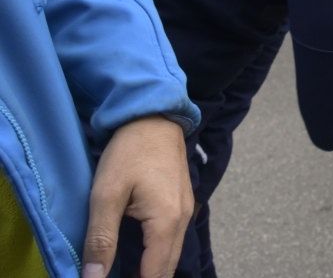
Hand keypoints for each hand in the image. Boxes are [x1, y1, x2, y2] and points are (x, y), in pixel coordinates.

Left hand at [84, 116, 192, 277]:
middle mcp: (183, 220)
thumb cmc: (129, 152)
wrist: (154, 116)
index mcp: (166, 222)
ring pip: (173, 253)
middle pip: (168, 267)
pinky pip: (174, 238)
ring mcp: (186, 209)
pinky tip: (142, 252)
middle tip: (119, 277)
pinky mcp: (183, 201)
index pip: (154, 274)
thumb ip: (101, 239)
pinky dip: (159, 252)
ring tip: (129, 273)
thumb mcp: (105, 195)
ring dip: (154, 268)